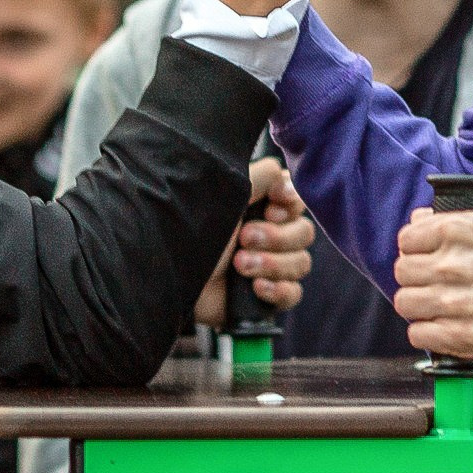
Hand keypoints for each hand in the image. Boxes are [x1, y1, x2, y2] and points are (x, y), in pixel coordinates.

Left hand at [195, 158, 315, 323]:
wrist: (168, 274)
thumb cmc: (191, 229)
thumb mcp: (225, 194)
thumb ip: (261, 176)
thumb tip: (285, 176)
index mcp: (259, 205)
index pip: (298, 201)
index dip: (291, 206)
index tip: (270, 210)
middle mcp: (268, 233)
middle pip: (304, 232)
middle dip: (276, 237)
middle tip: (244, 238)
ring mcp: (268, 265)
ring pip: (301, 263)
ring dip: (272, 264)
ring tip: (240, 265)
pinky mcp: (264, 296)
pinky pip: (293, 294)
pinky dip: (279, 291)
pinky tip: (255, 288)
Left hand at [393, 205, 472, 356]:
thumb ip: (447, 217)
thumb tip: (416, 221)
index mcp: (457, 230)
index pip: (405, 241)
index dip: (415, 249)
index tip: (428, 256)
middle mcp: (453, 265)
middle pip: (402, 273)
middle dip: (416, 276)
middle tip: (435, 281)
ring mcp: (457, 303)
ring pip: (405, 304)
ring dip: (419, 304)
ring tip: (439, 303)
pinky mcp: (465, 335)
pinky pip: (418, 335)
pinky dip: (427, 332)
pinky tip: (444, 323)